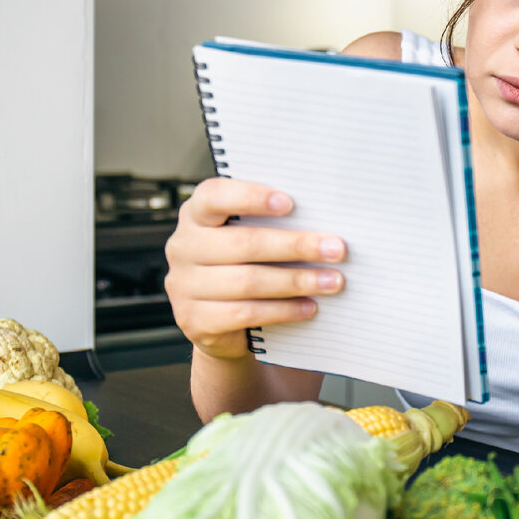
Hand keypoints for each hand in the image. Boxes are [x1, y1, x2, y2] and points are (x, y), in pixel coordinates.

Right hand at [164, 177, 345, 359]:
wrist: (220, 322)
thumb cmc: (244, 264)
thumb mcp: (247, 235)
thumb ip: (270, 222)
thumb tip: (322, 220)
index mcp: (195, 215)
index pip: (214, 196)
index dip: (251, 197)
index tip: (290, 203)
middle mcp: (183, 247)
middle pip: (244, 243)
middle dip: (296, 246)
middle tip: (336, 249)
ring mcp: (184, 286)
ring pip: (248, 282)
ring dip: (296, 281)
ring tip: (331, 281)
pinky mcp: (194, 321)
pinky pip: (245, 314)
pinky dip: (283, 310)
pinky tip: (308, 307)